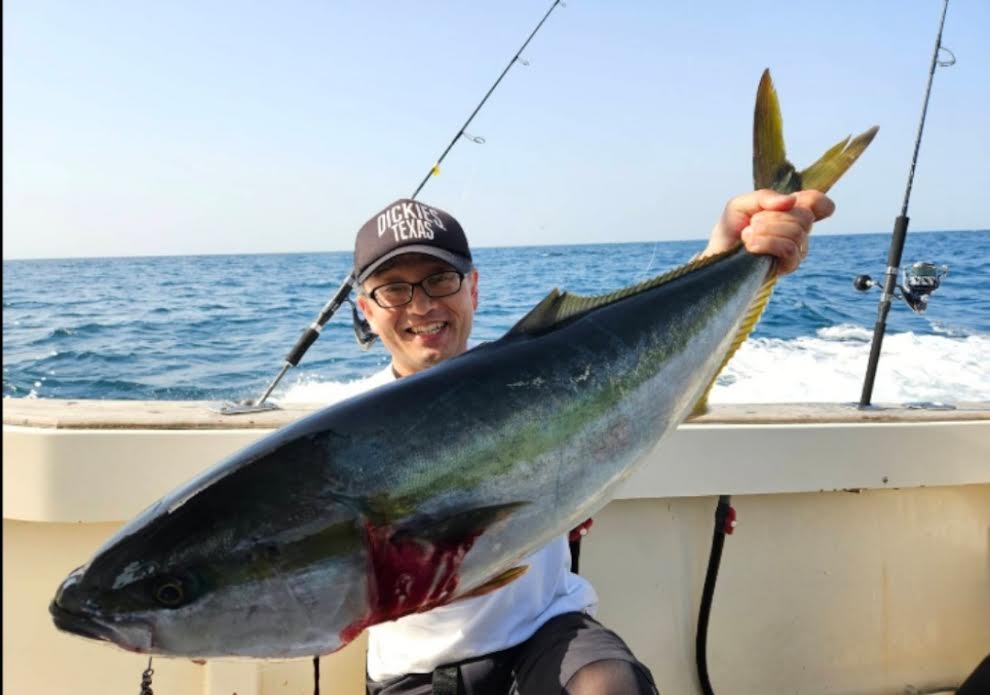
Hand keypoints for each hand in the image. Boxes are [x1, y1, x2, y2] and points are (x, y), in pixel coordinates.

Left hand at [701, 189, 834, 274]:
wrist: (718, 256)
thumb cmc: (731, 230)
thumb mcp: (741, 205)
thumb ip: (764, 197)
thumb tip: (791, 201)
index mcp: (791, 212)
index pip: (819, 203)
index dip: (817, 201)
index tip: (792, 203)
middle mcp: (799, 230)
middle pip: (805, 216)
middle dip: (773, 216)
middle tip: (752, 223)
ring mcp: (797, 249)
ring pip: (796, 232)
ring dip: (766, 230)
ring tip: (747, 235)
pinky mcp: (789, 265)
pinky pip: (789, 248)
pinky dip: (767, 243)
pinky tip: (751, 245)